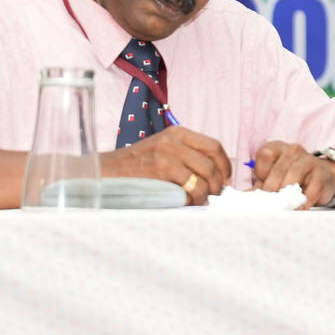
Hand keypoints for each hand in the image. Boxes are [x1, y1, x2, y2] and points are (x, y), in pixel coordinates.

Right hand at [101, 126, 232, 204]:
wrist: (109, 171)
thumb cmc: (138, 165)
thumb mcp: (163, 149)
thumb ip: (186, 155)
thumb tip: (216, 174)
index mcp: (178, 132)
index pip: (214, 146)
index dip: (225, 164)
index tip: (225, 178)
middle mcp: (175, 139)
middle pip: (212, 161)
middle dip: (219, 181)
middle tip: (216, 193)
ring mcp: (168, 153)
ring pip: (204, 175)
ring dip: (208, 192)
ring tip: (202, 200)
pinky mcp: (162, 169)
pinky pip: (191, 186)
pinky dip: (195, 197)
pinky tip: (189, 202)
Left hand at [252, 141, 334, 207]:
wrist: (323, 176)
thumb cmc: (293, 177)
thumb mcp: (275, 177)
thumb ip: (261, 185)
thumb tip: (246, 197)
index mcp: (277, 148)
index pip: (264, 155)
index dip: (261, 172)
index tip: (262, 186)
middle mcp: (293, 150)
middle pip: (278, 169)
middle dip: (271, 189)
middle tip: (268, 204)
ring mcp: (309, 160)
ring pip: (294, 175)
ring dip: (286, 194)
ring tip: (282, 207)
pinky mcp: (322, 173)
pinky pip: (312, 188)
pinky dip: (304, 200)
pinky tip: (299, 207)